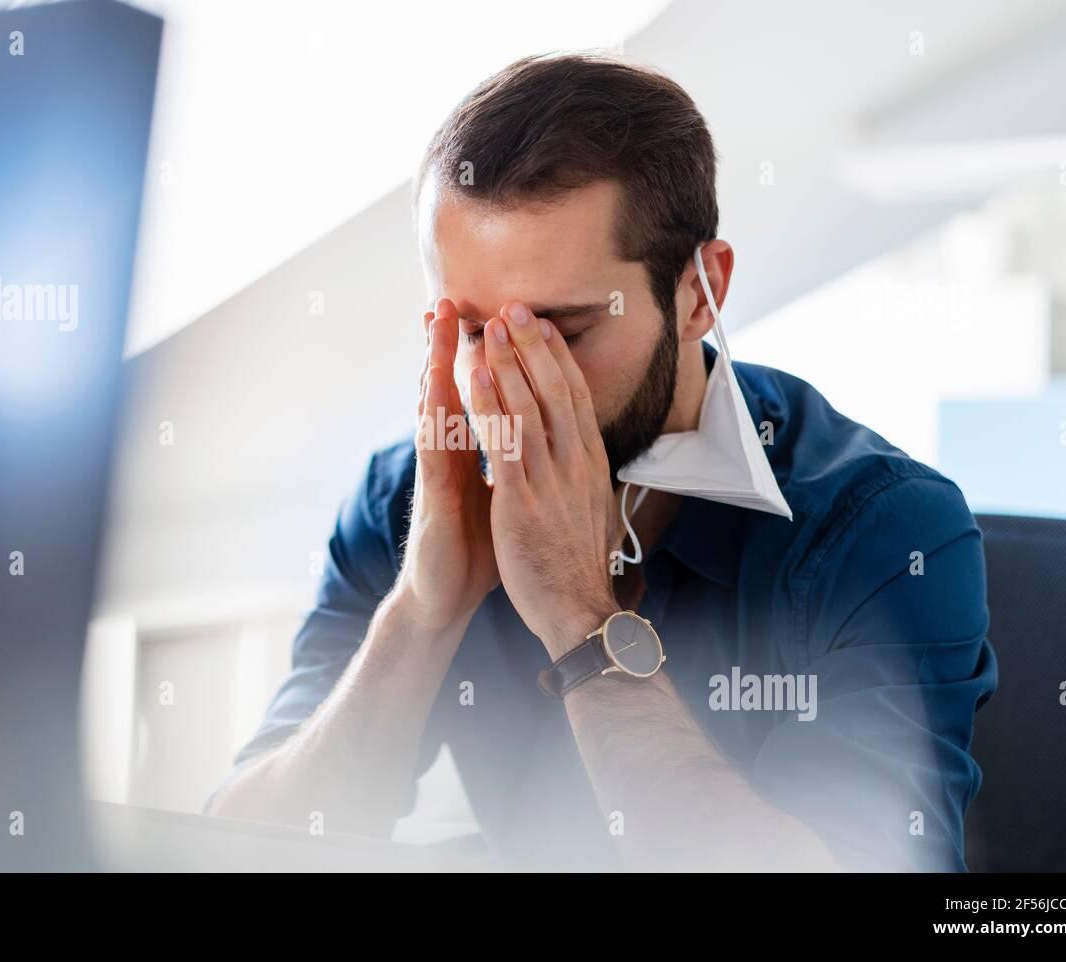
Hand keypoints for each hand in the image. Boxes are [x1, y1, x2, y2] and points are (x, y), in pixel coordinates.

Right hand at [391, 297, 499, 632]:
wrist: (451, 594)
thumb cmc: (478, 546)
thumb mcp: (503, 495)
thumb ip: (512, 464)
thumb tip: (536, 444)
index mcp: (471, 452)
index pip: (475, 394)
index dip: (481, 357)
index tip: (487, 318)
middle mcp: (451, 454)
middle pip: (449, 389)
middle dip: (448, 345)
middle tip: (446, 300)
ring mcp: (438, 471)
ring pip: (435, 407)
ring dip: (434, 364)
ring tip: (434, 327)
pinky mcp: (433, 496)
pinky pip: (434, 450)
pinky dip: (435, 419)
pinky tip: (432, 393)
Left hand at [468, 302, 618, 658]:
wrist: (579, 611)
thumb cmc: (576, 565)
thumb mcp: (589, 509)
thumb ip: (582, 476)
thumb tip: (585, 453)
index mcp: (590, 464)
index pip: (575, 398)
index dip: (558, 359)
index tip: (544, 326)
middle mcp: (575, 463)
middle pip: (554, 390)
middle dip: (534, 345)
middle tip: (515, 305)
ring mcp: (550, 479)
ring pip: (529, 406)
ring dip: (508, 361)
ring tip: (491, 324)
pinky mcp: (522, 500)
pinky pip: (505, 442)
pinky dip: (490, 404)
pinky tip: (475, 375)